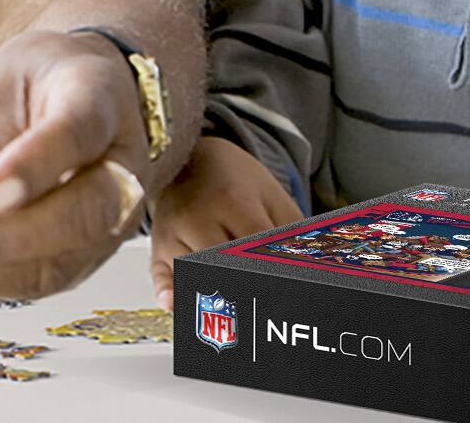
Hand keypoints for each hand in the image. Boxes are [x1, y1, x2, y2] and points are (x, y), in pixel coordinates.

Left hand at [0, 29, 152, 298]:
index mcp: (102, 101)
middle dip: (15, 238)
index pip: (78, 134)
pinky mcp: (83, 253)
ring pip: (63, 261)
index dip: (36, 166)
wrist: (78, 91)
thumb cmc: (42, 83)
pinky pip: (38, 279)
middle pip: (86, 213)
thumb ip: (0, 139)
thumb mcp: (12, 80)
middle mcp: (121, 165)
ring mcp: (110, 217)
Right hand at [147, 136, 303, 303]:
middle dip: (246, 284)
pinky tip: (175, 305)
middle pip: (222, 263)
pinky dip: (168, 291)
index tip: (289, 287)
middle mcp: (197, 216)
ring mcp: (172, 233)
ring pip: (193, 273)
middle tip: (266, 307)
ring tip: (236, 313)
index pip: (255, 245)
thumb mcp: (272, 195)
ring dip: (215, 294)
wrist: (188, 157)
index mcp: (232, 200)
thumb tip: (312, 267)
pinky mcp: (157, 247)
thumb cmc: (234, 180)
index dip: (272, 269)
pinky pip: (160, 275)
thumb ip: (293, 232)